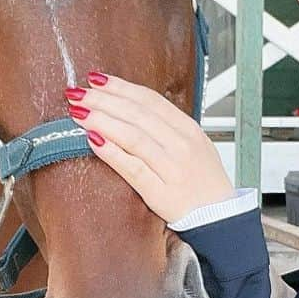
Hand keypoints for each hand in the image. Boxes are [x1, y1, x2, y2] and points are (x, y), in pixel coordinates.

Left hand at [64, 71, 235, 224]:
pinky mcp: (160, 192)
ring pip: (133, 137)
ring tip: (79, 114)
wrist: (220, 217)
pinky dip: (112, 153)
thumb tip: (131, 107)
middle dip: (103, 101)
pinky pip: (132, 168)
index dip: (120, 87)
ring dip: (102, 121)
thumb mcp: (194, 144)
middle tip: (78, 94)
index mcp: (188, 129)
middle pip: (137, 115)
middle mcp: (181, 145)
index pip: (150, 100)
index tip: (96, 80)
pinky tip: (93, 141)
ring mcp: (171, 168)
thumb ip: (167, 126)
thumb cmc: (203, 182)